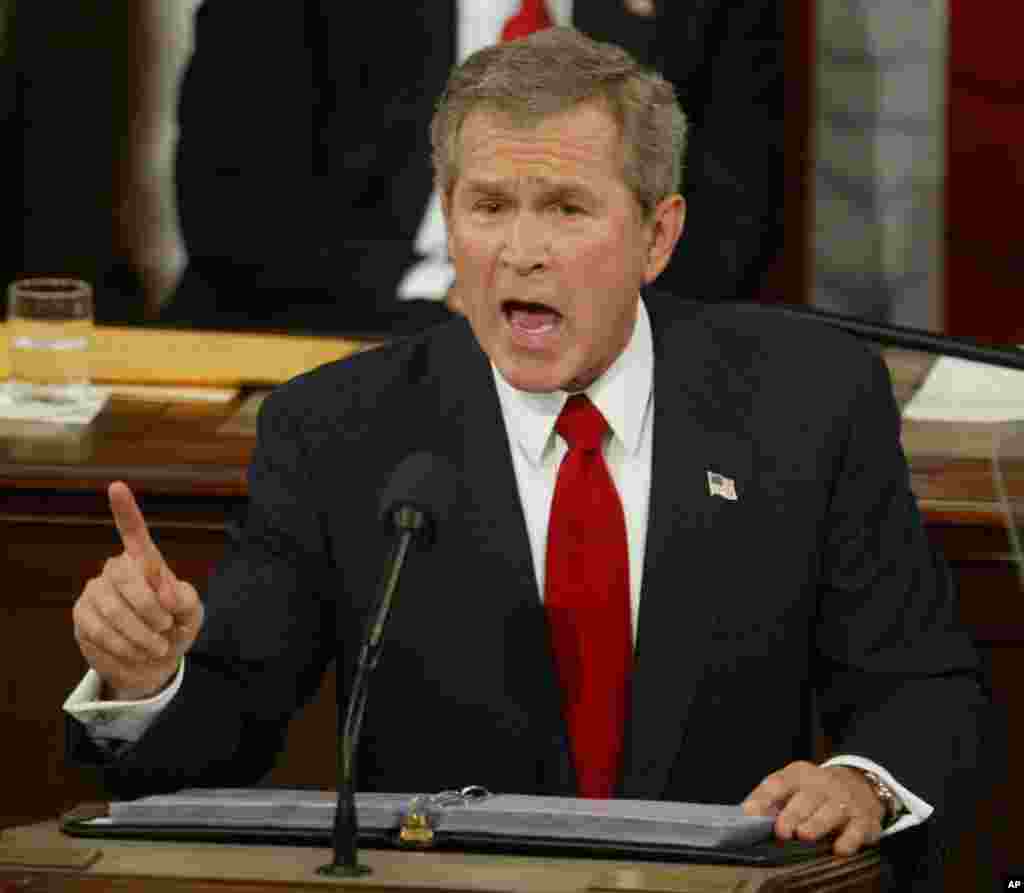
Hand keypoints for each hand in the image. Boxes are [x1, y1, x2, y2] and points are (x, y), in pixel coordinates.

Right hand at [72, 481, 203, 700]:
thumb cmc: (175, 627)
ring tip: (157, 646)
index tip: (117, 486)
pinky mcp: (82, 615)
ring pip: (114, 609)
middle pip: (127, 577)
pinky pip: (100, 630)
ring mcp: (96, 590)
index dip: (125, 510)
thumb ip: (185, 599)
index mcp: (146, 561)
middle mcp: (117, 569)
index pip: (133, 531)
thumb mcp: (191, 613)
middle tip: (167, 628)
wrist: (152, 661)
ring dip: (141, 635)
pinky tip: (136, 651)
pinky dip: (124, 646)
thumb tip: (165, 593)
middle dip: (151, 609)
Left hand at [741, 761, 884, 855]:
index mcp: (799, 774)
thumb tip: (748, 817)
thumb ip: (771, 800)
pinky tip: (839, 849)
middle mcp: (823, 784)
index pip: (778, 782)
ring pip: (831, 811)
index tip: (751, 813)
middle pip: (806, 797)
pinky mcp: (865, 818)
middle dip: (793, 814)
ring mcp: (846, 800)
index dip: (764, 797)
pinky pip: (857, 830)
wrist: (860, 784)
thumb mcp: (793, 786)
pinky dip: (849, 840)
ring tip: (805, 835)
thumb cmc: (815, 791)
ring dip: (817, 824)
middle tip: (782, 831)